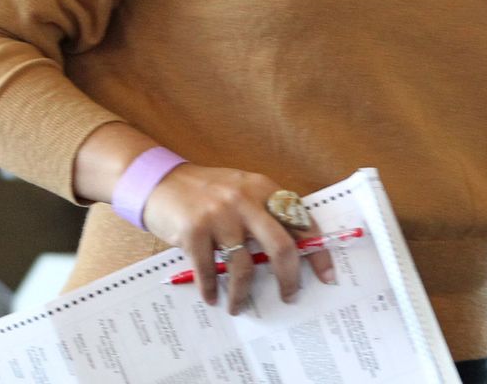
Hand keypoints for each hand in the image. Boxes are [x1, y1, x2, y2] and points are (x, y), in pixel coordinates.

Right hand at [142, 165, 334, 312]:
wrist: (159, 180)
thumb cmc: (205, 191)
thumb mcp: (241, 191)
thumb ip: (264, 214)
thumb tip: (291, 255)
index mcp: (263, 188)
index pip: (301, 222)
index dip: (318, 252)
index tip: (327, 276)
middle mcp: (244, 200)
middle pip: (281, 247)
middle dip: (289, 278)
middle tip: (289, 296)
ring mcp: (219, 216)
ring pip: (243, 267)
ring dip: (242, 294)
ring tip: (238, 306)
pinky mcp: (194, 232)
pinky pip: (210, 271)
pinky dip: (212, 289)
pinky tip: (212, 297)